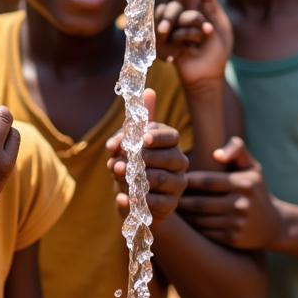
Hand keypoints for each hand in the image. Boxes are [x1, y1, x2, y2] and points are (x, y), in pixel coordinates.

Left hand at [106, 88, 187, 226]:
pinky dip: (137, 201)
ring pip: (164, 180)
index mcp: (170, 144)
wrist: (132, 197)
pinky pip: (158, 204)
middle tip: (119, 161)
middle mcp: (179, 163)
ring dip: (138, 178)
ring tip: (117, 173)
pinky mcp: (169, 206)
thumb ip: (135, 123)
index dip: (158, 137)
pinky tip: (121, 198)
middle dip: (143, 159)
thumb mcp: (130, 142)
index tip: (143, 139)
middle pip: (170, 159)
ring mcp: (177, 186)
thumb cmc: (131, 163)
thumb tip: (148, 91)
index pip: (171, 137)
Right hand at [155, 0, 232, 89]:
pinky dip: (185, 36)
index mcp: (191, 4)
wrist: (209, 74)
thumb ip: (210, 2)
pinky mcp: (162, 41)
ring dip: (190, 26)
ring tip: (204, 37)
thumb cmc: (217, 48)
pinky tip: (192, 47)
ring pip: (168, 14)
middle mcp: (178, 13)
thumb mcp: (218, 22)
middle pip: (172, 2)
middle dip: (189, 15)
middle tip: (205, 27)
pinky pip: (169, 31)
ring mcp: (169, 27)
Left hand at [178, 137, 282, 249]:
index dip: (187, 180)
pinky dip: (191, 227)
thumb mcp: (253, 167)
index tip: (174, 179)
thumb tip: (216, 154)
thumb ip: (237, 149)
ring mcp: (237, 223)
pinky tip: (183, 221)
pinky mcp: (232, 239)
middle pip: (199, 203)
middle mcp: (241, 204)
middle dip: (180, 199)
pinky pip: (204, 232)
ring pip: (199, 219)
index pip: (206, 181)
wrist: (274, 225)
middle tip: (165, 195)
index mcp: (244, 183)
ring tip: (169, 206)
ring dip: (183, 214)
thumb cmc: (256, 190)